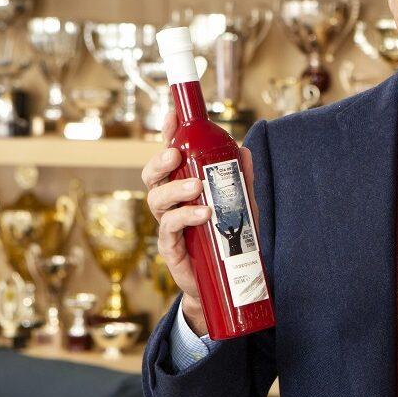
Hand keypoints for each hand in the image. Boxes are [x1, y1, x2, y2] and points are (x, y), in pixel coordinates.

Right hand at [141, 110, 258, 334]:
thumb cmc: (228, 238)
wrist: (226, 282)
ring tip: (197, 188)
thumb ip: (241, 180)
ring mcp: (168, 226)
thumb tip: (245, 151)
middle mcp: (171, 204)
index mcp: (183, 187)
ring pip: (156, 201)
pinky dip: (184, 218)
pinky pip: (169, 230)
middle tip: (176, 154)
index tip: (171, 114)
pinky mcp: (171, 248)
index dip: (168, 134)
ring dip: (175, 190)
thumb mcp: (241, 204)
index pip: (171, 157)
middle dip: (160, 161)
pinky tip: (202, 214)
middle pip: (153, 177)